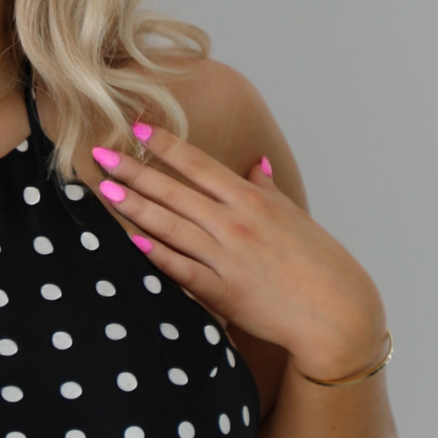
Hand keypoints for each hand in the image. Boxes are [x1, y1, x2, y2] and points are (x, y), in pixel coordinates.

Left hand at [92, 123, 387, 380]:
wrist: (336, 310)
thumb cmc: (319, 262)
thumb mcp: (293, 217)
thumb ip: (268, 190)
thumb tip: (256, 164)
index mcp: (252, 200)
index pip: (200, 165)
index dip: (166, 145)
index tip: (137, 128)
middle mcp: (237, 223)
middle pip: (176, 192)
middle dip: (135, 171)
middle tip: (100, 154)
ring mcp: (228, 258)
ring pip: (172, 226)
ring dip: (136, 207)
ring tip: (105, 190)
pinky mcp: (223, 292)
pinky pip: (182, 270)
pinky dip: (157, 255)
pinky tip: (131, 241)